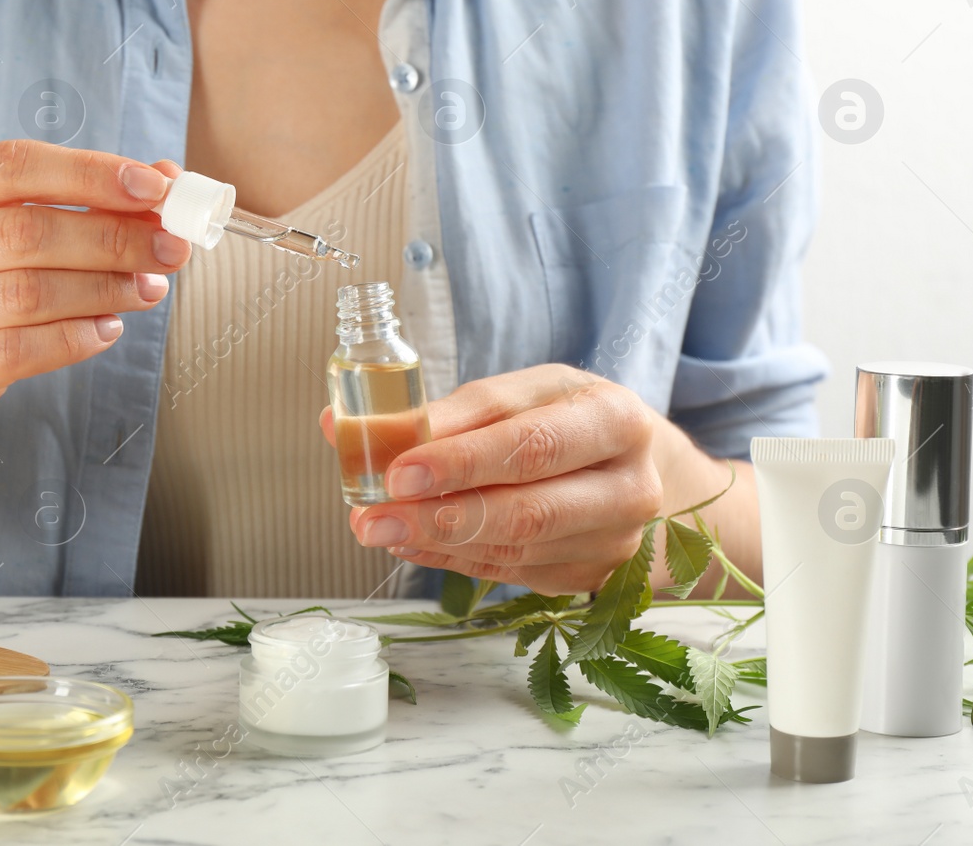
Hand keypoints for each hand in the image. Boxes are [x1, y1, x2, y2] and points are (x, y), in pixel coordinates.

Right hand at [0, 140, 188, 498]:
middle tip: (171, 250)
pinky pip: (15, 351)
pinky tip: (108, 331)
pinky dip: (74, 339)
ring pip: (24, 292)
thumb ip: (80, 212)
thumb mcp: (11, 256)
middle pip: (21, 229)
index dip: (86, 172)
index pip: (7, 166)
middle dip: (110, 237)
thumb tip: (166, 181)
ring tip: (148, 290)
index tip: (155, 189)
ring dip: (103, 288)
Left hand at [332, 366, 661, 594]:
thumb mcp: (521, 394)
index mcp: (618, 419)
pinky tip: (408, 542)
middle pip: (528, 512)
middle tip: (373, 516)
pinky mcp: (589, 577)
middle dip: (439, 515)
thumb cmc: (565, 417)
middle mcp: (629, 488)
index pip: (534, 445)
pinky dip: (450, 558)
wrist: (629, 465)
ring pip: (515, 550)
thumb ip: (446, 412)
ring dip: (436, 541)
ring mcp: (614, 542)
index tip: (399, 470)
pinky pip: (508, 573)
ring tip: (378, 527)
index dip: (462, 461)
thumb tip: (343, 426)